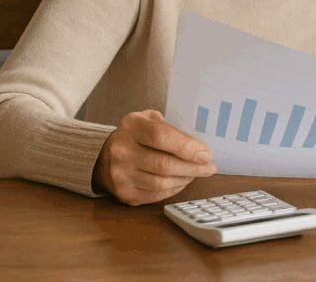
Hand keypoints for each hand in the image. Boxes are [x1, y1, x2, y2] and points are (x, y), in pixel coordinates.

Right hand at [93, 109, 216, 204]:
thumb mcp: (151, 119)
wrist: (106, 154)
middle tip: (209, 167)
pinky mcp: (124, 193)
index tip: (206, 154)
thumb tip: (200, 145)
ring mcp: (121, 174)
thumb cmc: (138, 134)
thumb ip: (173, 127)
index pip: (161, 137)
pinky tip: (182, 181)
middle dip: (193, 167)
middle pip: (164, 164)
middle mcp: (122, 151)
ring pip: (161, 183)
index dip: (187, 147)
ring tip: (197, 173)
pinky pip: (156, 195)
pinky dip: (174, 189)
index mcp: (132, 126)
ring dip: (185, 179)